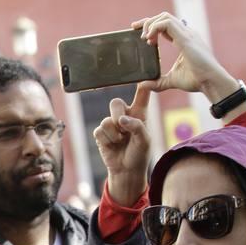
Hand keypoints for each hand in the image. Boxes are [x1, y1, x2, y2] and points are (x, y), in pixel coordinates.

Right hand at [93, 86, 152, 206]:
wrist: (127, 170)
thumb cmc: (140, 153)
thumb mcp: (145, 140)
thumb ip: (136, 126)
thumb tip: (120, 120)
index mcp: (139, 112)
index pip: (141, 93)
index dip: (142, 83)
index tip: (142, 74)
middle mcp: (124, 115)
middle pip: (115, 102)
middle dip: (117, 114)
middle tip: (123, 126)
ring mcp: (111, 124)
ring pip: (107, 120)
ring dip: (114, 134)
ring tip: (121, 141)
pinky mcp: (101, 134)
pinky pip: (100, 131)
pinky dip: (107, 140)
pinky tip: (113, 145)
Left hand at [132, 13, 243, 106]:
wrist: (210, 82)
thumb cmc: (197, 80)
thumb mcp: (172, 81)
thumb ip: (158, 82)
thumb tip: (144, 85)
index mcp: (183, 39)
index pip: (166, 24)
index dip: (152, 25)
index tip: (140, 33)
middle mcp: (185, 33)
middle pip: (164, 17)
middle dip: (147, 21)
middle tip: (135, 31)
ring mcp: (186, 34)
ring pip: (165, 17)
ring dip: (150, 25)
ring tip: (144, 39)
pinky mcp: (185, 38)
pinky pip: (167, 23)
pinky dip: (155, 28)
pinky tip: (150, 40)